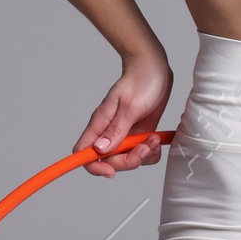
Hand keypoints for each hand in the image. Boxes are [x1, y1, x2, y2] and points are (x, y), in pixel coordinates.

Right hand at [76, 48, 172, 177]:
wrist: (154, 68)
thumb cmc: (139, 80)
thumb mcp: (129, 106)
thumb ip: (115, 130)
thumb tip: (99, 150)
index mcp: (100, 124)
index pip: (84, 153)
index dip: (94, 167)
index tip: (111, 171)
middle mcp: (109, 132)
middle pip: (110, 161)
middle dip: (129, 161)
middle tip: (144, 147)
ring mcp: (124, 133)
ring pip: (128, 159)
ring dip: (143, 156)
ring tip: (153, 139)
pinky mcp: (138, 133)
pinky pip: (141, 152)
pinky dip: (150, 151)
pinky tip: (156, 140)